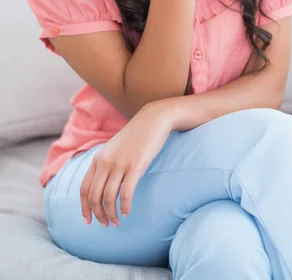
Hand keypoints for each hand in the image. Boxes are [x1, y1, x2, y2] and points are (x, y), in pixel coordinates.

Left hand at [80, 102, 172, 226]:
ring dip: (111, 214)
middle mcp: (105, 162)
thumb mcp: (114, 148)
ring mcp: (119, 164)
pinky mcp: (135, 166)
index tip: (88, 220)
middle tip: (106, 224)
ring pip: (108, 197)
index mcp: (98, 158)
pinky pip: (126, 193)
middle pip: (94, 196)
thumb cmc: (135, 136)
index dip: (84, 207)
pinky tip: (127, 213)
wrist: (153, 119)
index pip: (84, 188)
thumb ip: (106, 163)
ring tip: (116, 222)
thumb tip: (102, 185)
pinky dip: (124, 207)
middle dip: (98, 215)